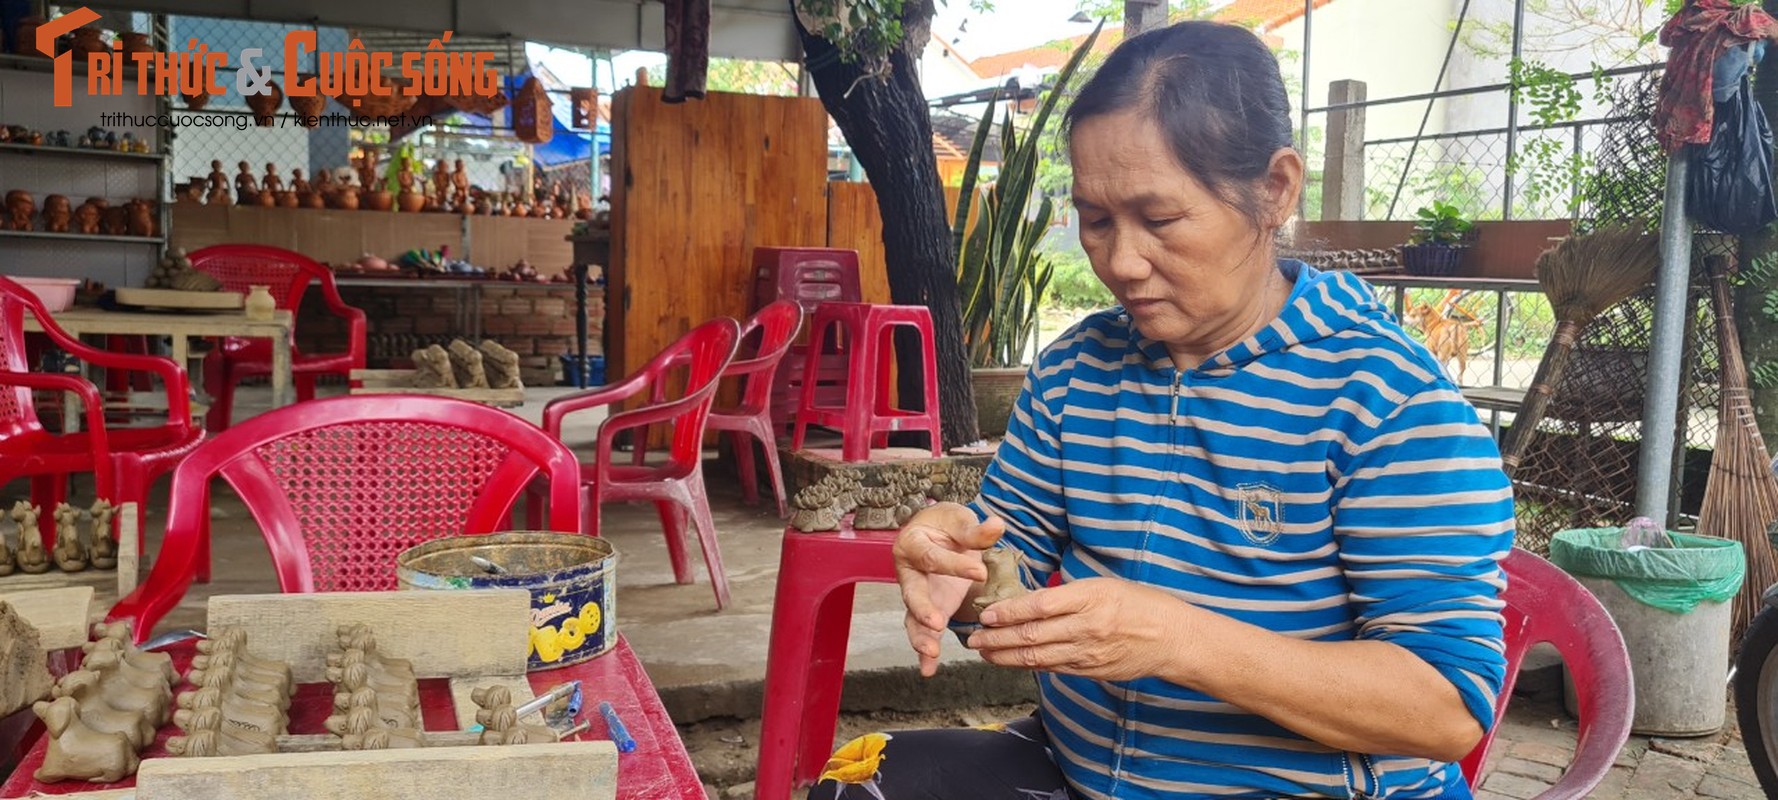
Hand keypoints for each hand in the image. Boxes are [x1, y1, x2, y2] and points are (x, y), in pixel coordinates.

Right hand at [895, 503, 1004, 676]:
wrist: (936, 532)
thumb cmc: (945, 525)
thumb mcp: (959, 519)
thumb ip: (975, 530)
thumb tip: (997, 525)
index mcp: (912, 544)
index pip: (932, 557)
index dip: (955, 566)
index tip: (980, 573)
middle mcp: (908, 571)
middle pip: (912, 592)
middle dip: (923, 609)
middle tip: (937, 622)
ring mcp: (916, 593)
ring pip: (913, 617)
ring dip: (921, 636)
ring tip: (931, 653)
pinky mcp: (927, 609)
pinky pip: (922, 630)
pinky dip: (924, 651)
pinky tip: (928, 669)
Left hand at [966, 577, 1194, 682]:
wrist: (1173, 638)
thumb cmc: (1141, 604)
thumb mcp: (1105, 585)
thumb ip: (1069, 594)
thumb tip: (1032, 599)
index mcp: (1090, 597)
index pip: (1039, 606)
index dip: (1008, 611)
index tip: (986, 613)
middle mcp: (1086, 627)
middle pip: (1031, 636)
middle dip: (995, 638)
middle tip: (971, 638)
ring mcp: (1088, 653)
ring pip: (1036, 657)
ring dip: (1004, 656)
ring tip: (983, 652)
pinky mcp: (1090, 671)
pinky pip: (1052, 668)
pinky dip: (1028, 666)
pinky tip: (1010, 662)